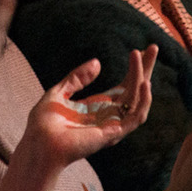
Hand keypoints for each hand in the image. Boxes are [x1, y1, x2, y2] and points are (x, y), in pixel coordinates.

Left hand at [20, 47, 156, 170]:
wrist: (39, 143)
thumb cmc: (45, 124)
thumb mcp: (59, 92)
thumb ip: (78, 78)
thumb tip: (97, 62)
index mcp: (98, 106)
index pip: (124, 85)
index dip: (134, 69)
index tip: (140, 51)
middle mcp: (109, 116)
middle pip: (135, 90)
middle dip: (145, 69)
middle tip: (153, 47)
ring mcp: (112, 125)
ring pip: (137, 100)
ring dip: (142, 77)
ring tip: (139, 56)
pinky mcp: (113, 133)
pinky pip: (136, 117)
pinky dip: (143, 101)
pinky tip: (144, 83)